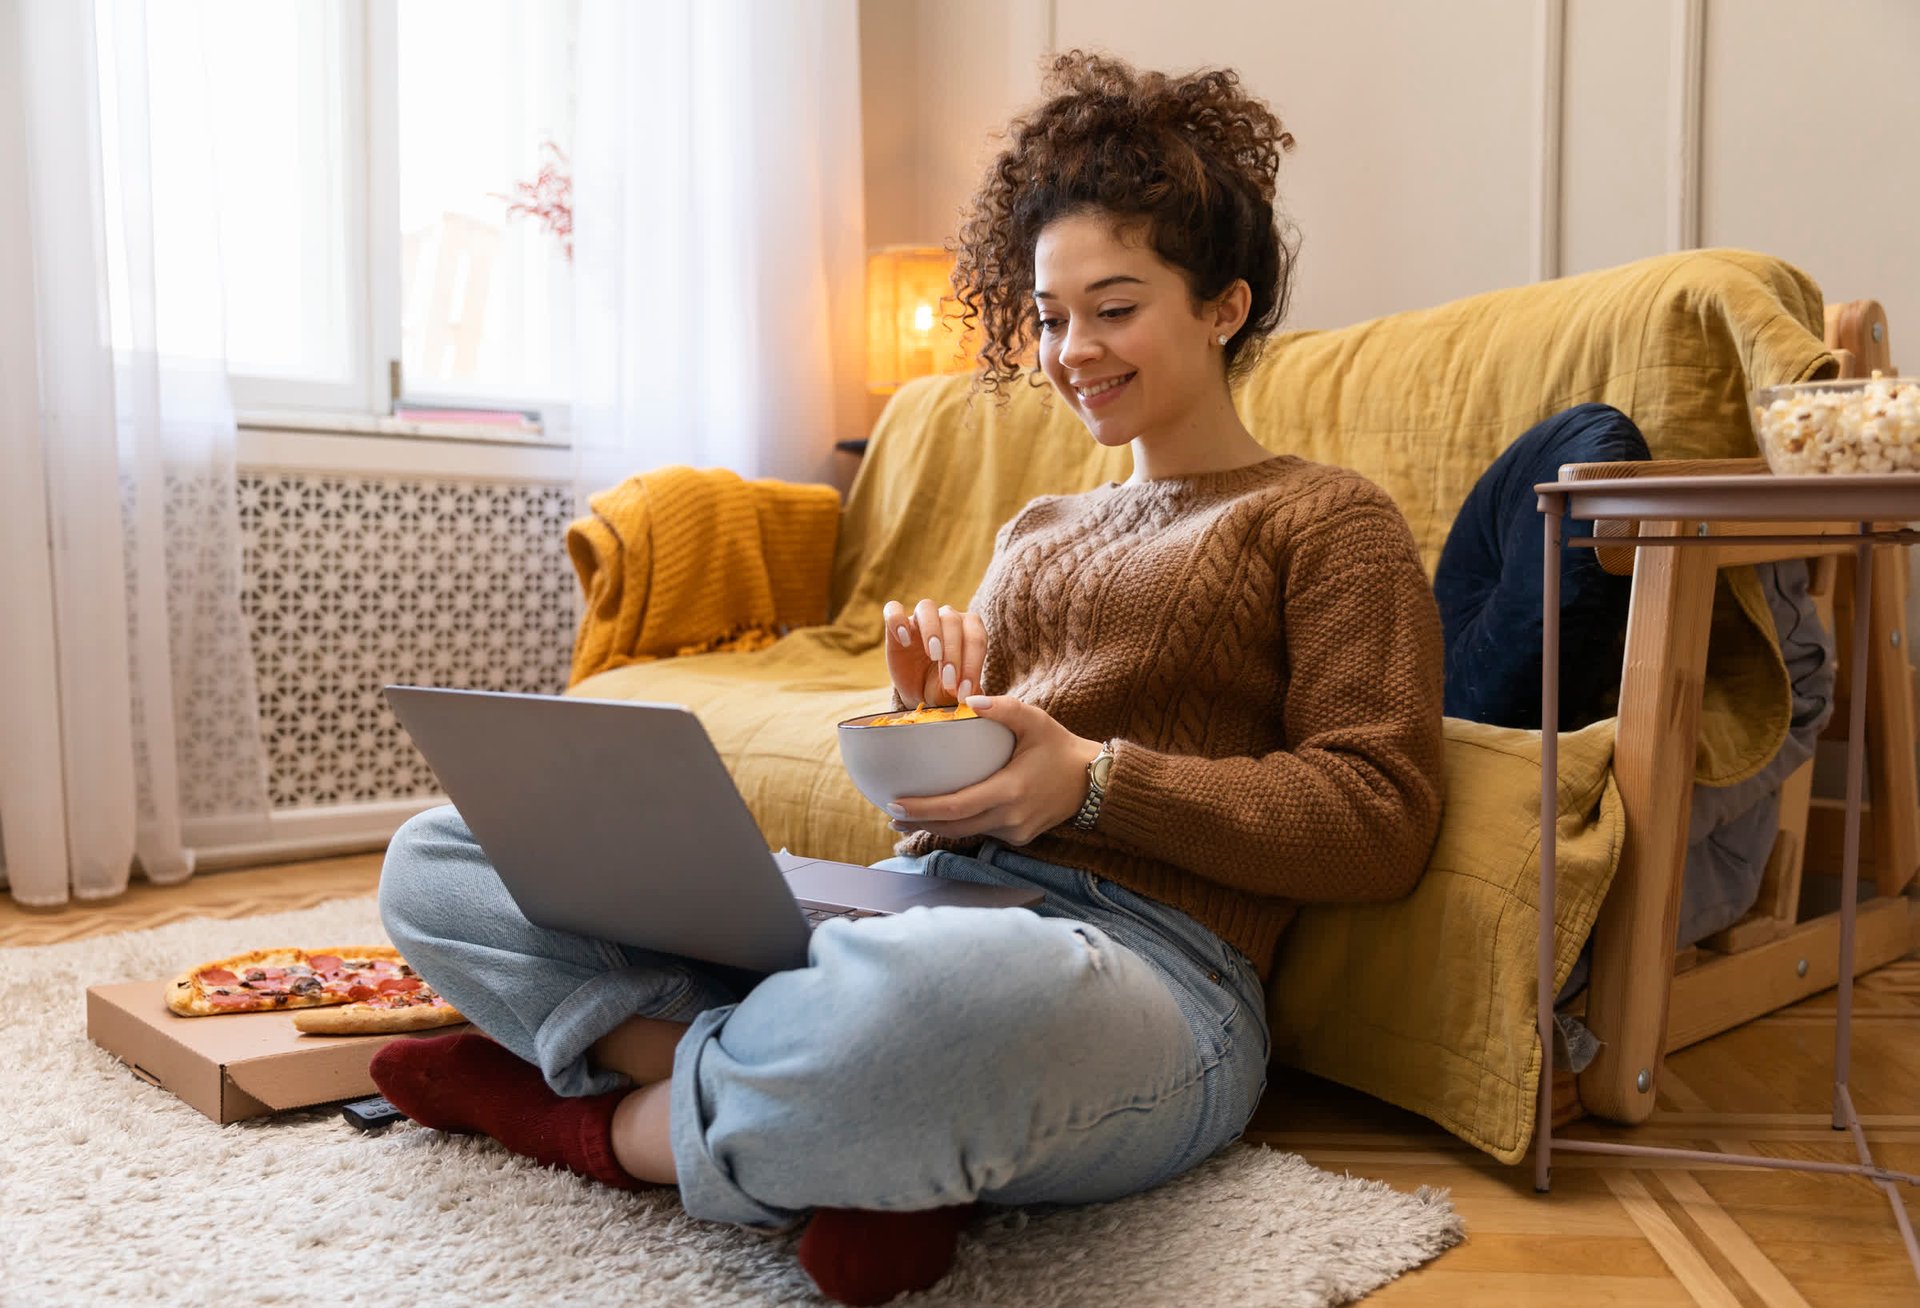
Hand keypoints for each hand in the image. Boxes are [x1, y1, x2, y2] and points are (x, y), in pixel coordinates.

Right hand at [881, 598, 986, 707]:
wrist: (919, 692)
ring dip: (932, 631)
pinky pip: (893, 610)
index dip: (972, 664)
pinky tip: (903, 640)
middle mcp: (948, 617)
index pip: (976, 638)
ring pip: (927, 608)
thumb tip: (975, 694)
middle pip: (952, 621)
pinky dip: (897, 620)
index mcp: (970, 630)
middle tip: (948, 682)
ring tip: (933, 655)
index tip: (964, 691)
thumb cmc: (944, 688)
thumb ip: (969, 690)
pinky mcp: (896, 623)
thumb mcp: (958, 693)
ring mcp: (921, 618)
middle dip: (953, 653)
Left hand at [885, 695, 1103, 845]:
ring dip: (938, 826)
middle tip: (890, 815)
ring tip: (909, 817)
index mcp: (1010, 791)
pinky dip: (962, 824)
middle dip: (920, 822)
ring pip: (967, 832)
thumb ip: (1003, 707)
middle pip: (955, 827)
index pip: (957, 806)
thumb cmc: (1059, 746)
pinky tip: (944, 815)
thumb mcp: (1035, 719)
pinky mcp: (1019, 837)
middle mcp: (1010, 818)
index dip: (924, 809)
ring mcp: (1015, 831)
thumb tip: (968, 700)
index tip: (895, 804)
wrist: (1093, 781)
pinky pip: (983, 832)